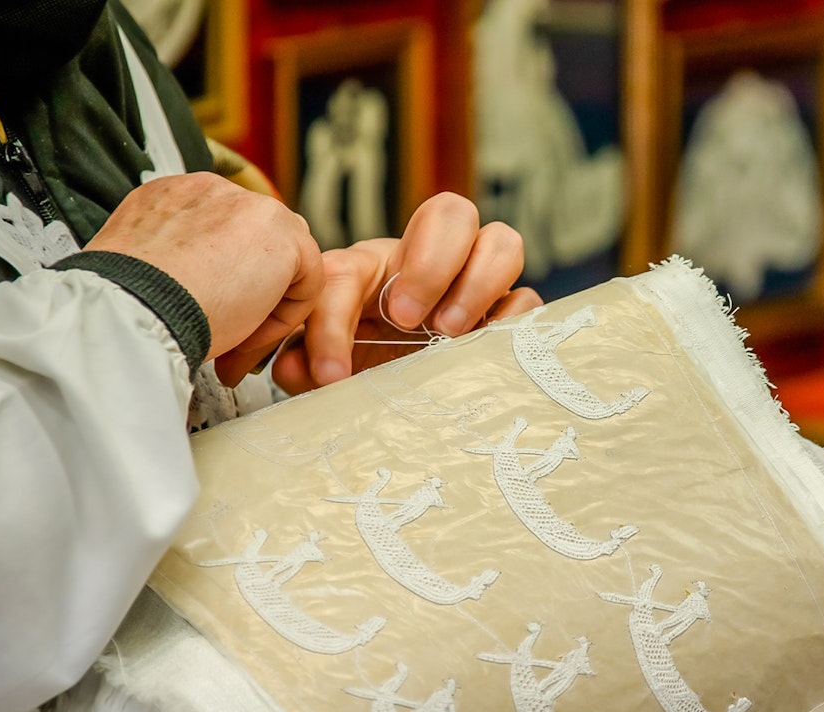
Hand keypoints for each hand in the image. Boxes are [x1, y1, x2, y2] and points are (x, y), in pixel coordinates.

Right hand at [84, 173, 323, 383]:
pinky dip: (285, 317)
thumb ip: (177, 267)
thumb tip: (202, 292)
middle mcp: (212, 191)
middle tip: (229, 336)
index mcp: (172, 196)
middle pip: (259, 242)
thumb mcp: (145, 273)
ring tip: (236, 342)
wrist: (132, 308)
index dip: (223, 284)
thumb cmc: (129, 304)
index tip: (205, 317)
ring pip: (284, 262)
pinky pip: (306, 281)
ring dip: (268, 307)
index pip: (222, 234)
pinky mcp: (283, 233)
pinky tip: (250, 334)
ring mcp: (250, 206)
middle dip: (253, 293)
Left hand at [270, 192, 542, 394]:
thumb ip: (306, 358)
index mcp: (375, 267)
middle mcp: (432, 262)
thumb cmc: (361, 363)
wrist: (399, 386)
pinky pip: (528, 300)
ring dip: (479, 284)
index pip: (350, 271)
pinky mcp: (507, 316)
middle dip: (431, 263)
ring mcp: (477, 284)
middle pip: (451, 212)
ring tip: (449, 334)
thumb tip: (295, 366)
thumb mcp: (324, 364)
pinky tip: (481, 352)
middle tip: (407, 320)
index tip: (332, 372)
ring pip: (503, 241)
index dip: (334, 321)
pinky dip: (511, 321)